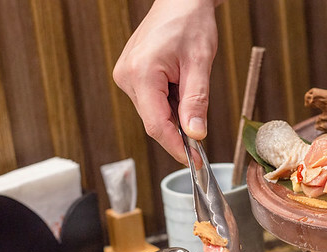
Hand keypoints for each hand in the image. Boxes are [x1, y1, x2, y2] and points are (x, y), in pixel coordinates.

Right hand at [113, 0, 220, 164]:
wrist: (180, 0)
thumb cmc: (190, 22)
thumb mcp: (200, 64)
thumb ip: (196, 102)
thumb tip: (195, 135)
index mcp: (141, 74)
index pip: (156, 125)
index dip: (175, 147)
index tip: (194, 161)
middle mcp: (126, 77)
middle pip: (154, 120)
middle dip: (178, 126)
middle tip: (201, 120)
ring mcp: (125, 76)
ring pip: (152, 112)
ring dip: (174, 111)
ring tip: (188, 82)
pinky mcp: (129, 75)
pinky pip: (149, 100)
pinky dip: (167, 101)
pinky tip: (178, 81)